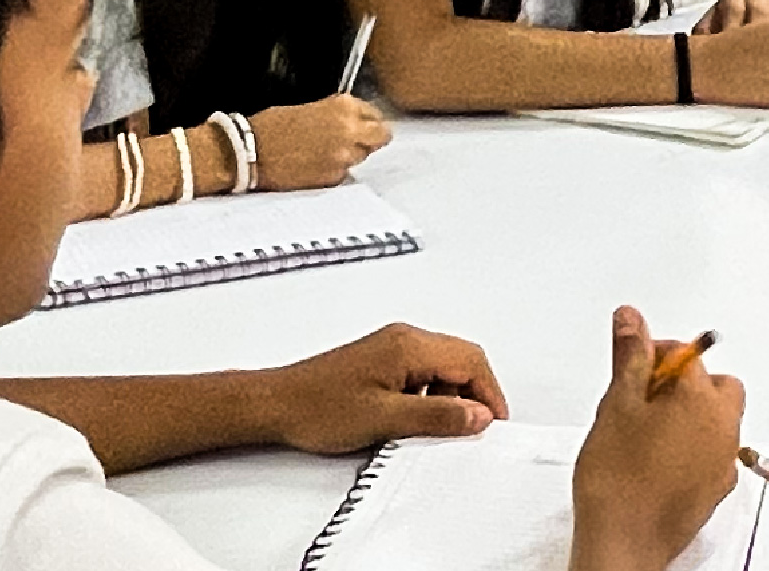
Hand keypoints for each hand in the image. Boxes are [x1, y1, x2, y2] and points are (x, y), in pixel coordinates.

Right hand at [242, 96, 390, 192]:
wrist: (249, 151)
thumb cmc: (270, 127)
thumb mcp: (307, 108)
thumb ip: (336, 115)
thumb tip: (351, 123)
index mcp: (343, 106)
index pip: (375, 114)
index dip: (367, 121)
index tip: (361, 125)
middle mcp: (349, 130)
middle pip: (382, 137)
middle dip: (373, 138)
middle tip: (359, 141)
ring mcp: (344, 156)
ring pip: (363, 157)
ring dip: (351, 155)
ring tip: (325, 153)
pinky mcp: (333, 177)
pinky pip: (344, 173)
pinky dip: (334, 170)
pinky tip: (315, 165)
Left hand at [257, 323, 507, 454]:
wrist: (276, 404)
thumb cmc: (317, 407)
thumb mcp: (385, 419)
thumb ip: (437, 416)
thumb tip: (477, 415)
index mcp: (408, 345)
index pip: (470, 360)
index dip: (489, 394)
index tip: (492, 423)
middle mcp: (403, 339)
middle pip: (461, 359)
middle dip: (475, 394)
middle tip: (475, 429)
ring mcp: (392, 349)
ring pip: (443, 367)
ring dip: (452, 397)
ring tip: (441, 429)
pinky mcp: (382, 362)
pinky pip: (423, 374)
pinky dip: (432, 396)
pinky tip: (417, 420)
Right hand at [574, 307, 748, 570]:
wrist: (625, 540)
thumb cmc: (620, 482)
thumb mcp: (617, 405)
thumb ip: (630, 358)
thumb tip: (631, 321)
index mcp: (701, 400)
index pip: (688, 353)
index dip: (655, 352)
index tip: (634, 363)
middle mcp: (723, 428)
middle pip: (717, 385)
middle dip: (686, 383)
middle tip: (645, 394)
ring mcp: (723, 461)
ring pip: (718, 420)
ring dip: (690, 414)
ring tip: (646, 429)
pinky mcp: (716, 489)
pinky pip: (713, 453)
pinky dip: (692, 446)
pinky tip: (657, 457)